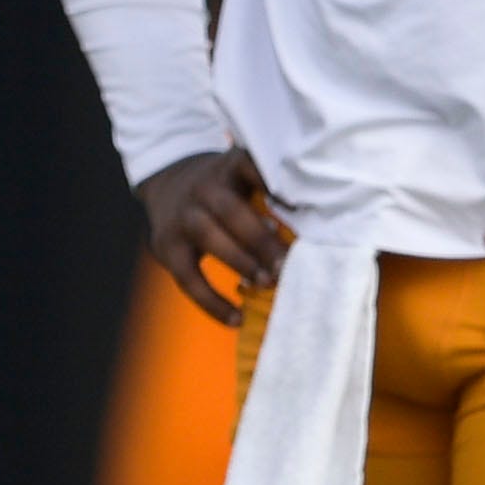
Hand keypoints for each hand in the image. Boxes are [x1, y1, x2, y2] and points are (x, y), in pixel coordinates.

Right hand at [135, 147, 287, 327]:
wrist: (168, 186)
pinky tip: (237, 318)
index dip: (272, 184)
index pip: (249, 165)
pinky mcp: (167, 247)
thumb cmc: (227, 191)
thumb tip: (317, 237)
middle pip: (230, 210)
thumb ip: (272, 198)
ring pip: (209, 237)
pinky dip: (212, 302)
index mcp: (228, 168)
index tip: (300, 208)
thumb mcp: (243, 179)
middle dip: (261, 240)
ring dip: (241, 262)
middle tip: (288, 267)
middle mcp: (203, 188)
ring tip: (267, 284)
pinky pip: (188, 278)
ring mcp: (182, 216)